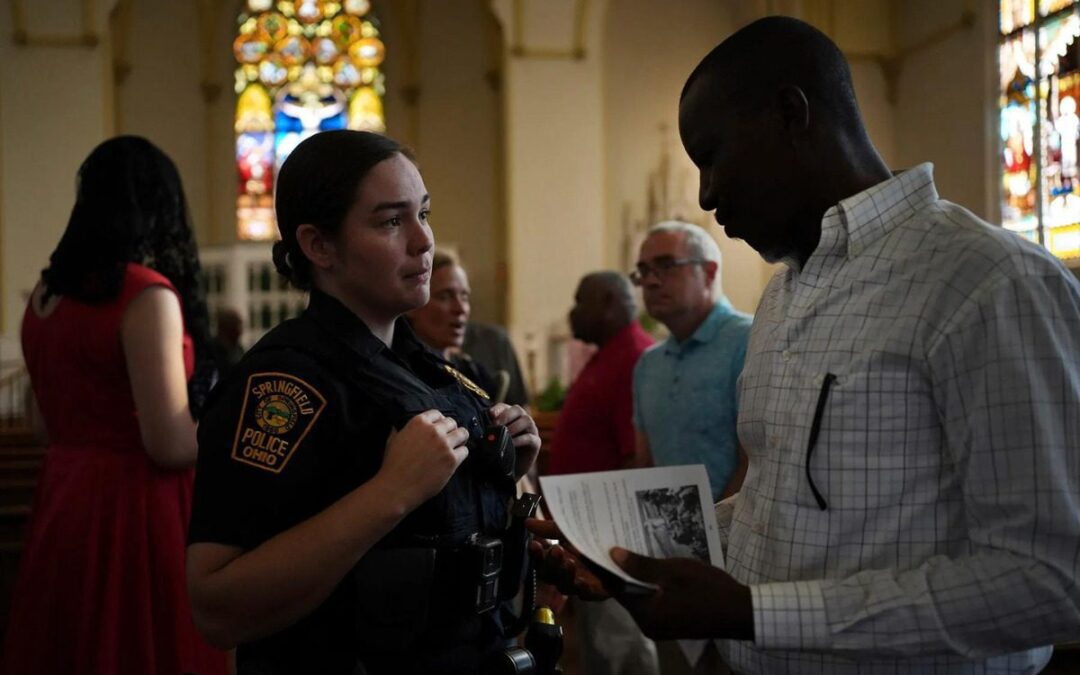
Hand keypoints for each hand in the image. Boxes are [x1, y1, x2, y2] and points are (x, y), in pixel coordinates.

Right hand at [377, 410, 469, 510]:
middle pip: (452, 422)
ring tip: (456, 446)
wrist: (397, 487)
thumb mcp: (392, 440)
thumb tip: (398, 425)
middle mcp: (434, 430)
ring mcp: (444, 445)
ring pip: (463, 434)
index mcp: (419, 422)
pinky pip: (464, 451)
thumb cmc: (393, 465)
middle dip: (451, 430)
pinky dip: (461, 454)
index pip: (437, 414)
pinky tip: (453, 459)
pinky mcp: (452, 459)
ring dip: (460, 440)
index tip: (440, 429)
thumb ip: (400, 430)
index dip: (439, 422)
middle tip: (448, 439)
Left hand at [489, 403, 540, 478]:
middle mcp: (522, 420)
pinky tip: (512, 443)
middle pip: (518, 409)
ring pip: (526, 420)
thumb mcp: (493, 440)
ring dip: (514, 426)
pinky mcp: (536, 443)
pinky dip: (520, 439)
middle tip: (497, 425)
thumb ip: (490, 431)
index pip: (505, 407)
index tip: (491, 414)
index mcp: (510, 417)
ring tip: (505, 434)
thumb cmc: (501, 452)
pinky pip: (530, 437)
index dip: (498, 409)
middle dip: (506, 415)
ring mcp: (531, 430)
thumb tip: (480, 427)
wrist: (511, 471)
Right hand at [526, 519, 610, 600]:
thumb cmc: (593, 539)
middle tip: (556, 550)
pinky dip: (583, 588)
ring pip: (565, 585)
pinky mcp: (595, 592)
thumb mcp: (572, 530)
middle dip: (550, 563)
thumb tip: (528, 522)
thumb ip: (551, 528)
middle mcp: (564, 572)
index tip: (535, 544)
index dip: (536, 554)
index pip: (540, 559)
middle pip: (549, 574)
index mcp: (557, 557)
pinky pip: (586, 594)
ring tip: (570, 562)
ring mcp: (579, 583)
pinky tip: (582, 581)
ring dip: (565, 574)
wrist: (621, 548)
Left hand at [611, 547, 754, 640]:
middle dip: (617, 569)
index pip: (614, 587)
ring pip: (637, 597)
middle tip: (610, 540)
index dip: (603, 566)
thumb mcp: (674, 571)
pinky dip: (646, 585)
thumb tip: (612, 554)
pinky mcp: (669, 623)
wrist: (741, 612)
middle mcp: (647, 624)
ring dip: (633, 576)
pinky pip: (650, 602)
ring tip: (627, 548)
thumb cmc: (708, 589)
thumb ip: (642, 565)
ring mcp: (659, 626)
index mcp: (645, 614)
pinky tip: (648, 566)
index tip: (596, 544)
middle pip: (624, 593)